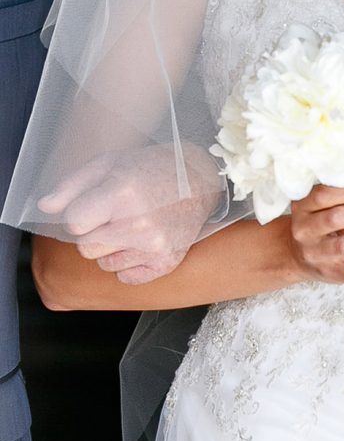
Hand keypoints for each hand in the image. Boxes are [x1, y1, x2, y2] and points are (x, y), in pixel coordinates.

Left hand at [37, 142, 224, 284]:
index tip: (96, 204)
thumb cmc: (153, 166)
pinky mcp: (166, 262)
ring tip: (133, 224)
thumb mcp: (111, 163)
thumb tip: (44, 208)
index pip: (73, 223)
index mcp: (121, 193)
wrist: (202, 177)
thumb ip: (73, 185)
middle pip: (86, 248)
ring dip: (112, 248)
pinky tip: (144, 240)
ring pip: (104, 263)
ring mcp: (154, 246)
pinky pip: (126, 277)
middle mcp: (138, 223)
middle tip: (115, 214)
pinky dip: (130, 263)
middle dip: (94, 232)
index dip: (80, 213)